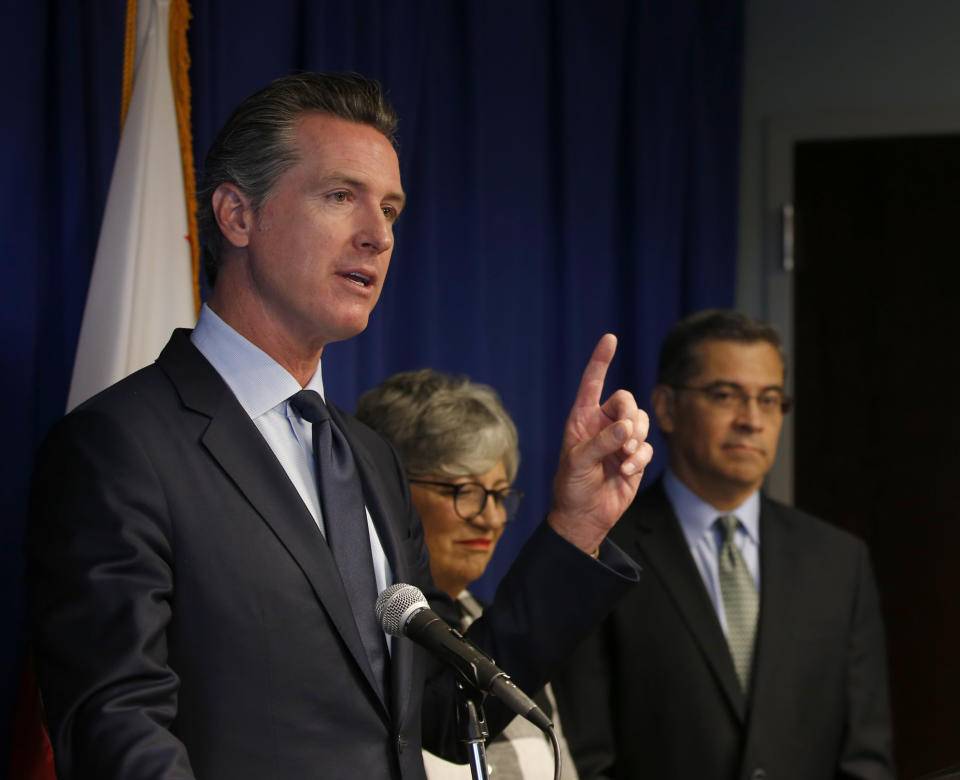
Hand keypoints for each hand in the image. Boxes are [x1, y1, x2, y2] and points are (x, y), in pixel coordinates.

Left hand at [547, 334, 652, 553]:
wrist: (585, 517)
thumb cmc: (571, 487)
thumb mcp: (578, 463)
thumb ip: (601, 442)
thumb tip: (625, 428)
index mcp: (582, 419)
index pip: (592, 383)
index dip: (601, 361)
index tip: (610, 339)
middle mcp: (602, 425)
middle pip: (626, 401)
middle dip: (629, 416)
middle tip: (624, 438)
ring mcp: (620, 441)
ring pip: (641, 422)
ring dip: (636, 439)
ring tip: (624, 458)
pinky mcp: (635, 457)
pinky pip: (647, 447)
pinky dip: (640, 458)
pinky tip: (626, 471)